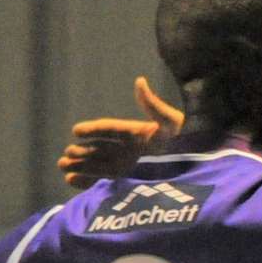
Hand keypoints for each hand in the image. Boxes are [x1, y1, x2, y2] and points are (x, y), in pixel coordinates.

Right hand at [57, 76, 183, 187]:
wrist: (198, 165)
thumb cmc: (187, 142)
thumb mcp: (172, 122)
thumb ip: (154, 105)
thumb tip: (140, 81)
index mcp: (136, 132)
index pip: (110, 129)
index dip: (93, 130)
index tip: (77, 131)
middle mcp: (129, 148)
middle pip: (100, 148)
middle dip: (82, 151)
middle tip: (66, 155)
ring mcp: (129, 165)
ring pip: (99, 163)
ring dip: (81, 165)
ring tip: (63, 165)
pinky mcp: (130, 180)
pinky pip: (104, 179)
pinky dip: (88, 180)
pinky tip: (72, 180)